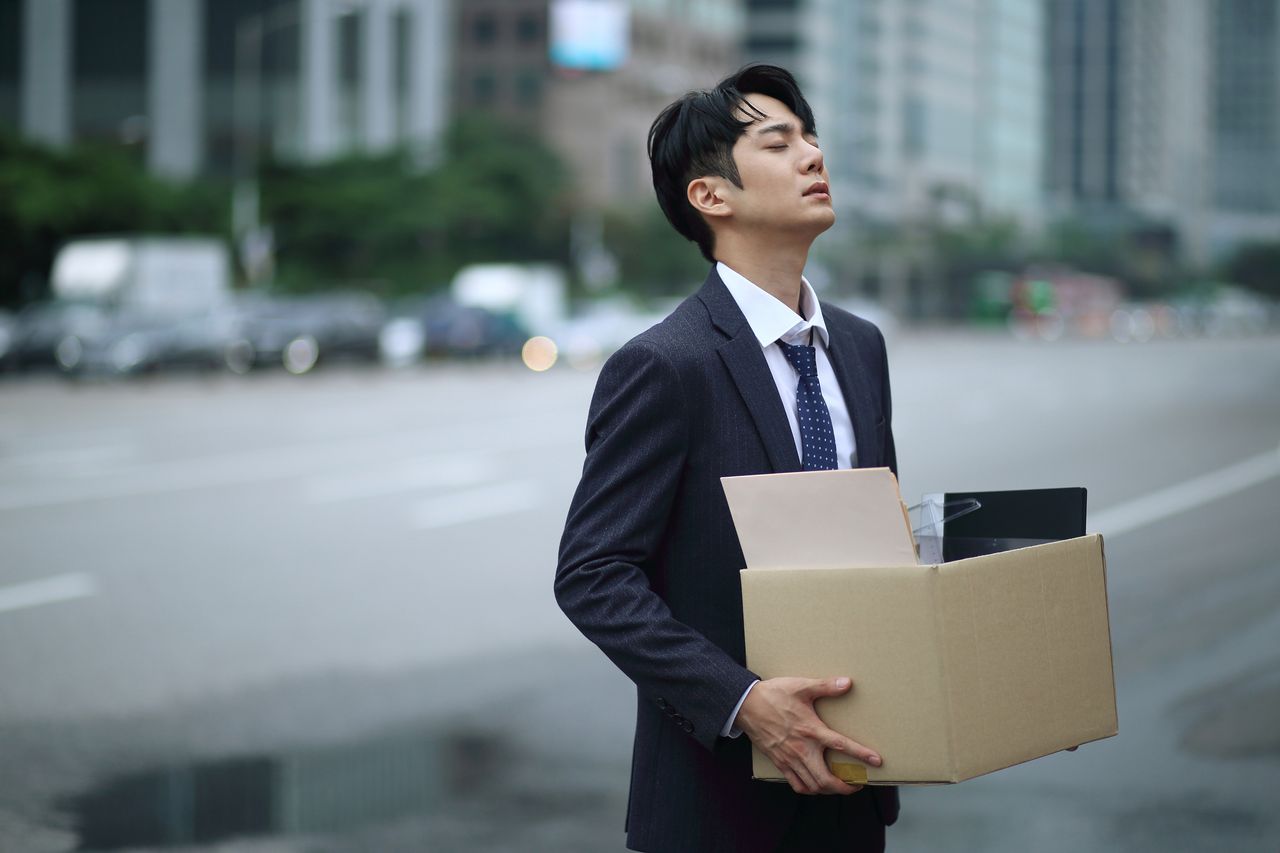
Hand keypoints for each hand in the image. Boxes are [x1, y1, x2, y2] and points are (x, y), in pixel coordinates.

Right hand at [735, 676, 880, 795]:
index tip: (877, 762)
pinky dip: (809, 789)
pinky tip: (815, 785)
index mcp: (811, 730)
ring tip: (839, 786)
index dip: (861, 754)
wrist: (746, 705)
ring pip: (812, 786)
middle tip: (857, 784)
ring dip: (829, 790)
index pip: (841, 745)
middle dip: (845, 787)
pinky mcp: (779, 762)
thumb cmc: (774, 694)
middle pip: (826, 779)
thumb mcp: (801, 686)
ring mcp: (790, 758)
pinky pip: (796, 784)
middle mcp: (802, 749)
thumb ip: (825, 686)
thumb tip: (847, 682)